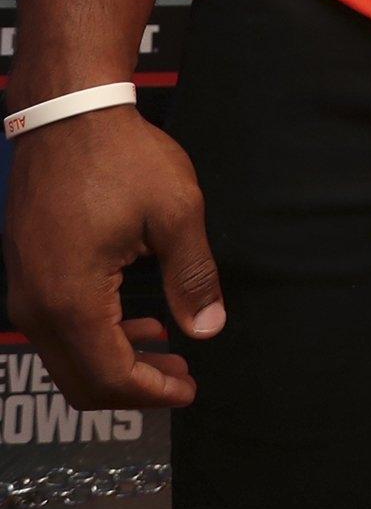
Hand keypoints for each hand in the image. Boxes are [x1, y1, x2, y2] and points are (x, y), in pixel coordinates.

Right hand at [4, 108, 223, 408]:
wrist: (67, 114)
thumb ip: (192, 276)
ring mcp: (23, 291)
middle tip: (182, 376)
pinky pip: (56, 329)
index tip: (189, 391)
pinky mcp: (24, 272)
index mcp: (72, 301)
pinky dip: (95, 338)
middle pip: (81, 381)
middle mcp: (36, 307)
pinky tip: (134, 319)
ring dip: (116, 362)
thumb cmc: (123, 158)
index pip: (108, 377)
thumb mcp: (175, 212)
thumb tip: (209, 329)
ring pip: (66, 358)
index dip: (152, 393)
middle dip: (134, 386)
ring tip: (166, 347)